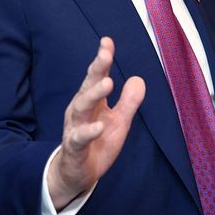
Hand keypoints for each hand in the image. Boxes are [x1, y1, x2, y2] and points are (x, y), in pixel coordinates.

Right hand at [47, 37, 145, 209]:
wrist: (78, 173)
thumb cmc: (98, 143)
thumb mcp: (119, 121)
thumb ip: (129, 101)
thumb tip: (139, 78)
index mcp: (92, 102)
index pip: (97, 76)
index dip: (102, 59)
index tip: (107, 41)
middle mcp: (81, 110)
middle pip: (88, 86)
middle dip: (97, 70)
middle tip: (106, 55)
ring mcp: (75, 128)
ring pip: (81, 108)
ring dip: (94, 94)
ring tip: (108, 82)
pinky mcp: (75, 148)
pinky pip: (80, 138)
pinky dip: (89, 132)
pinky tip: (99, 126)